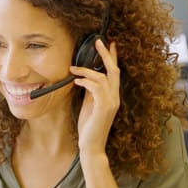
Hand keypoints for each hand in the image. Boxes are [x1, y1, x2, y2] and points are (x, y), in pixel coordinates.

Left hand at [71, 40, 119, 155]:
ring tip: (73, 69)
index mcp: (112, 96)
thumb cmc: (89, 126)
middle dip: (106, 54)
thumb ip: (90, 91)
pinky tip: (76, 80)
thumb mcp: (89, 104)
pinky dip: (86, 81)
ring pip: (103, 77)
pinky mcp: (104, 108)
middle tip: (98, 41)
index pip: (115, 73)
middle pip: (114, 70)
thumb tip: (85, 78)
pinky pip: (96, 88)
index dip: (113, 57)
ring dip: (86, 70)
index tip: (110, 44)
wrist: (91, 145)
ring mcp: (111, 102)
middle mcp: (115, 97)